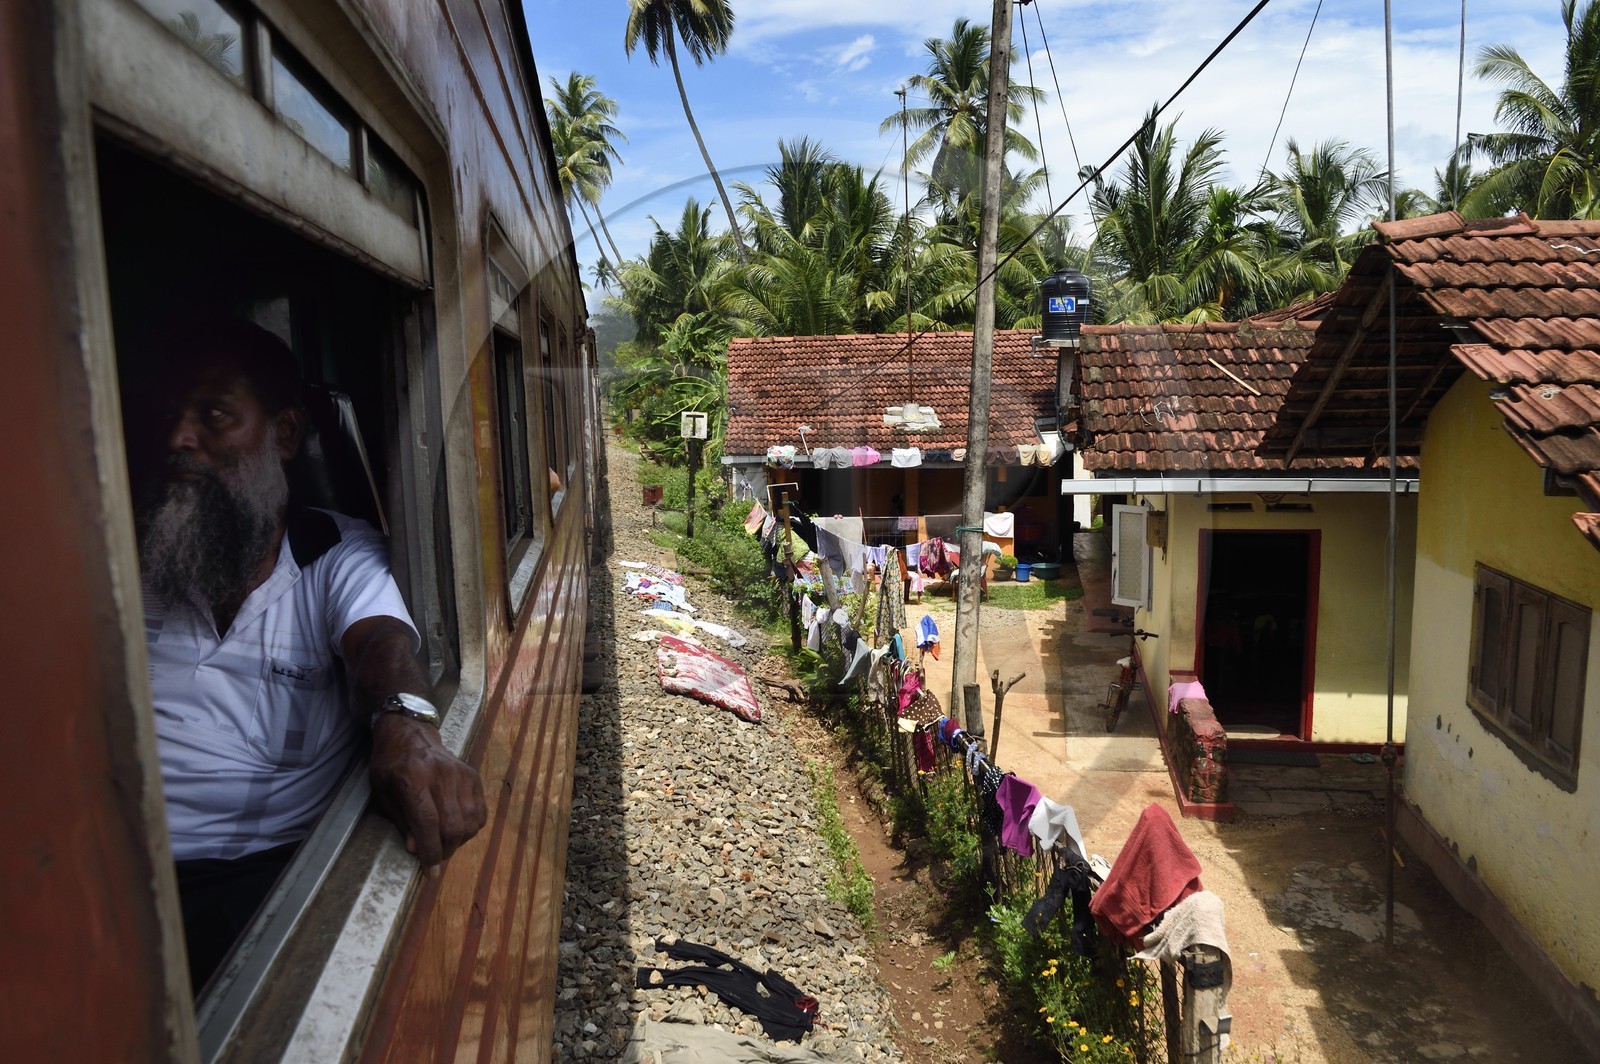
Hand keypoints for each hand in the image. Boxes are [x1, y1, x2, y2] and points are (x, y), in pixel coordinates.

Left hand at [370, 714, 486, 871]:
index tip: (431, 873)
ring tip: (445, 842)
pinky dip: (471, 826)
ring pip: (469, 821)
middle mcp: (441, 775)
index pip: (428, 822)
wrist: (410, 733)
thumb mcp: (383, 794)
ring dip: (459, 840)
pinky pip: (480, 810)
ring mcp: (461, 774)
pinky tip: (458, 828)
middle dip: (445, 849)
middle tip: (435, 857)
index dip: (430, 851)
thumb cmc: (390, 765)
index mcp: (412, 778)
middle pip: (452, 824)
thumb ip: (401, 821)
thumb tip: (417, 849)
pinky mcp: (473, 775)